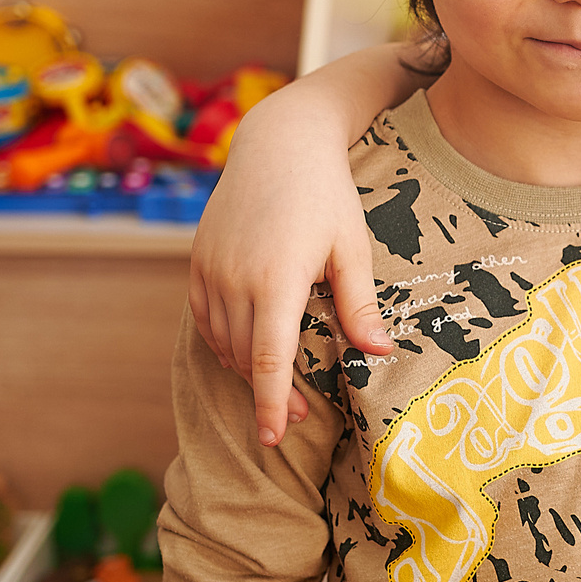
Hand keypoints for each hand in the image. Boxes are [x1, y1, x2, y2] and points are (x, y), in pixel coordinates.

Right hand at [190, 93, 395, 446]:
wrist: (278, 143)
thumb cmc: (325, 193)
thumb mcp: (351, 247)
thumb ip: (359, 303)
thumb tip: (381, 352)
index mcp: (276, 279)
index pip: (268, 360)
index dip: (271, 404)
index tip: (274, 438)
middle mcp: (235, 279)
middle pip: (245, 358)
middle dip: (268, 395)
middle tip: (297, 419)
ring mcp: (211, 269)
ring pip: (222, 341)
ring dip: (246, 371)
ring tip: (277, 387)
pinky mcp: (199, 261)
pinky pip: (205, 317)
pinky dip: (223, 342)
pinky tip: (245, 352)